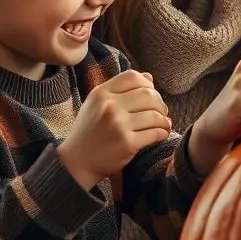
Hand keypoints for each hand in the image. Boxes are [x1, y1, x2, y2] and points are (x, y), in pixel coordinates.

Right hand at [58, 71, 171, 190]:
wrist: (77, 162)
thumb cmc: (89, 131)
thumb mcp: (97, 104)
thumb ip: (121, 89)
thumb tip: (150, 77)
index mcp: (101, 93)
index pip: (132, 77)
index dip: (147, 84)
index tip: (151, 95)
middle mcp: (109, 106)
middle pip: (148, 94)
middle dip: (160, 103)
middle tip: (161, 112)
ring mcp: (118, 125)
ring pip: (155, 115)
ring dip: (164, 120)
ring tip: (163, 124)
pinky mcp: (127, 143)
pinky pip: (155, 133)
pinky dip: (162, 133)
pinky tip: (161, 134)